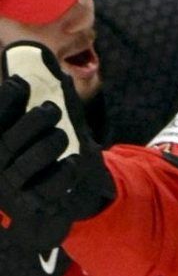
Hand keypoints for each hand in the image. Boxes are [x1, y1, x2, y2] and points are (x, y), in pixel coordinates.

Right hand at [0, 43, 112, 240]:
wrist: (54, 207)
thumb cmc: (48, 158)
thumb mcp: (47, 128)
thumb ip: (49, 102)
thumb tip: (53, 68)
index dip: (5, 101)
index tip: (18, 82)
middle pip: (7, 142)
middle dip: (30, 123)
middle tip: (51, 109)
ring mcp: (12, 188)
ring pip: (25, 165)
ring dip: (45, 147)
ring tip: (61, 135)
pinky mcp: (32, 206)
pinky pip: (45, 190)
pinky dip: (60, 175)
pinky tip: (73, 163)